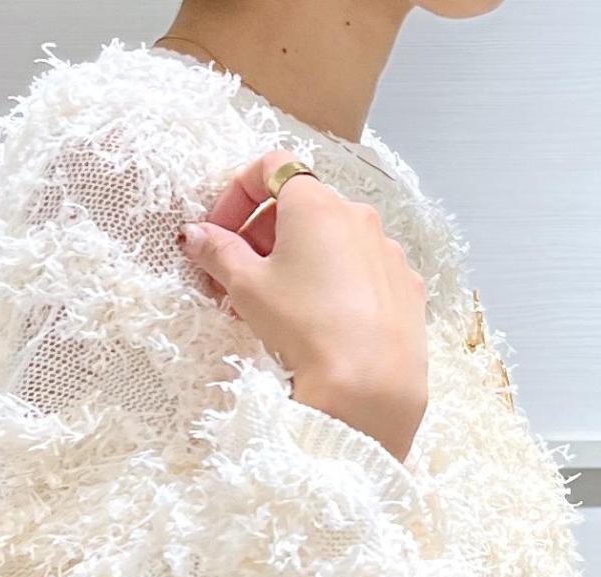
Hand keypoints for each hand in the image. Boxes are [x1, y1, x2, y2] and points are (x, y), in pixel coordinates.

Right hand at [178, 151, 429, 463]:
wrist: (370, 385)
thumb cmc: (306, 327)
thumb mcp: (248, 288)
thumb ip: (218, 252)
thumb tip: (195, 235)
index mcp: (315, 203)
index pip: (270, 168)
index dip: (237, 195)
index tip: (219, 233)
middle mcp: (357, 215)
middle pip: (301, 207)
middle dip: (263, 236)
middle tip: (238, 278)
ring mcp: (387, 250)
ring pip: (333, 242)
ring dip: (299, 262)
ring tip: (278, 307)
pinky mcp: (405, 286)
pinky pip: (363, 272)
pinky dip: (336, 284)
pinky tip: (322, 322)